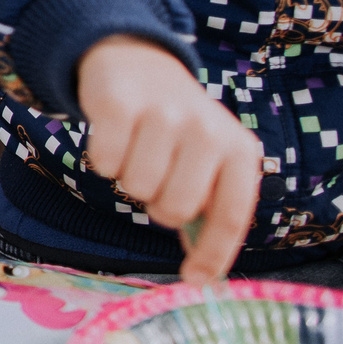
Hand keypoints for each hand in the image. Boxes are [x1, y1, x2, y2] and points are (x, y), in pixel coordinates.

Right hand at [77, 34, 263, 283]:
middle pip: (174, 209)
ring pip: (136, 188)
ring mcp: (163, 115)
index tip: (196, 281)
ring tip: (138, 153)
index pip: (230, 216)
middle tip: (157, 178)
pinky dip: (103, 159)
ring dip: (129, 179)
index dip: (212, 254)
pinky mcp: (119, 105)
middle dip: (158, 204)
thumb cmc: (179, 128)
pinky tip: (116, 137)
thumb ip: (209, 209)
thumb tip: (201, 274)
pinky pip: (104, 164)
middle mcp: (207, 131)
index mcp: (239, 150)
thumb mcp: (209, 161)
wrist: (139, 62)